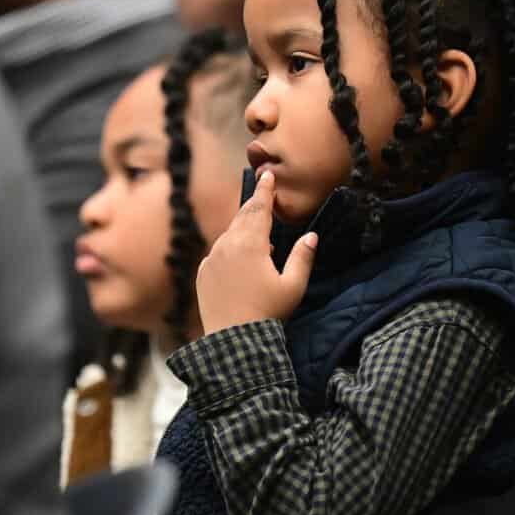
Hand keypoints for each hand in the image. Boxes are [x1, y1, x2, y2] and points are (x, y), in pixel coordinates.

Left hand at [195, 171, 316, 333]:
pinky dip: (230, 247)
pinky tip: (239, 256)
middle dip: (254, 203)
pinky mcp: (203, 273)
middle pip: (243, 216)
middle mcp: (227, 245)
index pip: (259, 209)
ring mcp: (212, 258)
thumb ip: (303, 257)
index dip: (265, 190)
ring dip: (243, 228)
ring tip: (256, 230)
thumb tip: (311, 235)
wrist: (232, 341)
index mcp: (250, 244)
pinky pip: (218, 252)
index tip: (267, 174)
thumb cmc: (267, 313)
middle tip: (262, 189)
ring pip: (229, 234)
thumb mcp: (293, 286)